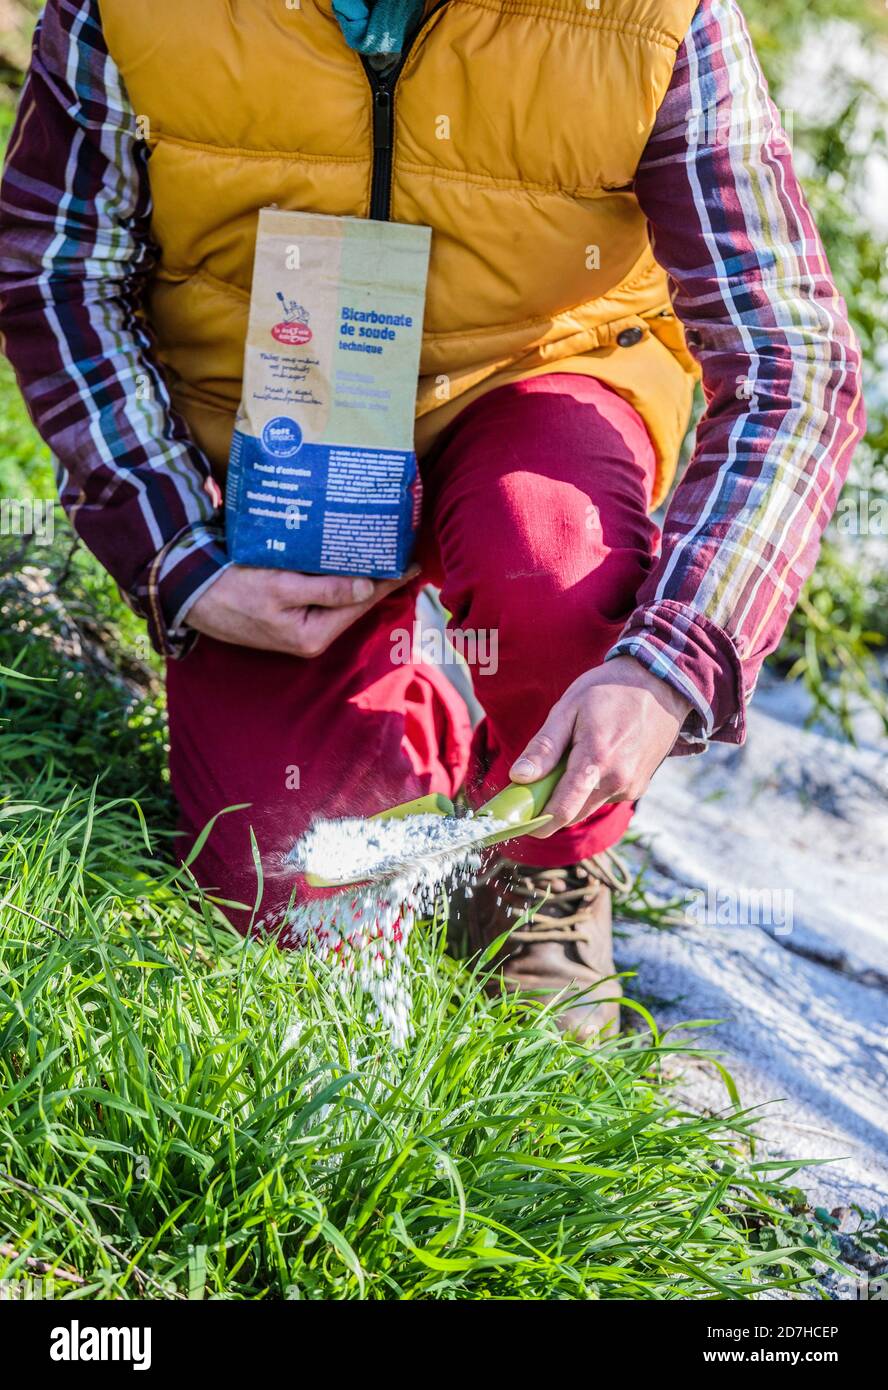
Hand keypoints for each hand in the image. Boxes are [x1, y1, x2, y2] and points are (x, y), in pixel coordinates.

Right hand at [187, 563, 418, 655]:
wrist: (188, 592)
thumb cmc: (232, 589)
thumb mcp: (280, 587)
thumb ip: (325, 589)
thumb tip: (365, 586)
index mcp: (312, 636)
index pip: (360, 604)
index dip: (386, 582)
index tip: (409, 562)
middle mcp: (310, 637)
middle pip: (352, 603)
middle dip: (374, 578)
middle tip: (398, 550)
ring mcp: (297, 626)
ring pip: (337, 598)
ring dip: (355, 576)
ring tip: (378, 552)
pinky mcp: (285, 614)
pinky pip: (319, 594)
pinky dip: (333, 576)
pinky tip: (342, 559)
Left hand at [509, 655, 692, 835]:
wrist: (660, 683)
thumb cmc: (609, 690)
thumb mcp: (569, 708)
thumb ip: (544, 747)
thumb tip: (518, 777)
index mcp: (596, 761)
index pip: (561, 810)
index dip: (536, 823)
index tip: (517, 821)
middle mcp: (618, 781)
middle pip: (573, 814)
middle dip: (551, 805)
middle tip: (539, 779)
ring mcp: (632, 787)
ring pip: (588, 806)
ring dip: (573, 793)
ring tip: (575, 756)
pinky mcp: (640, 787)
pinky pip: (605, 797)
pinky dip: (592, 786)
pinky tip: (598, 757)